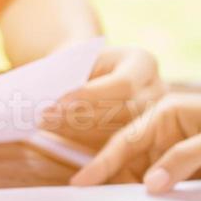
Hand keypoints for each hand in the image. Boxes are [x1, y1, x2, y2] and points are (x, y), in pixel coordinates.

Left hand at [40, 45, 164, 146]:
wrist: (90, 70)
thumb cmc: (82, 60)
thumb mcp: (80, 57)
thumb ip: (72, 73)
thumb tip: (53, 95)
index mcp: (144, 63)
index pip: (123, 84)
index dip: (91, 96)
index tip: (59, 102)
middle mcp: (154, 90)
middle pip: (122, 111)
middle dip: (80, 116)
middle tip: (45, 117)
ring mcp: (149, 116)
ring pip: (115, 131)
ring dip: (76, 129)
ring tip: (45, 124)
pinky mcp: (136, 134)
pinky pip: (110, 143)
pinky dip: (79, 138)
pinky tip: (56, 132)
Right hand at [70, 93, 200, 191]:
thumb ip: (185, 158)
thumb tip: (150, 184)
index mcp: (165, 114)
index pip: (127, 140)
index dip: (102, 162)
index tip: (81, 182)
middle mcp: (160, 134)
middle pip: (125, 161)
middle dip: (105, 182)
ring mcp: (166, 154)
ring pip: (136, 177)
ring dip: (124, 196)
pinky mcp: (176, 172)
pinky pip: (154, 188)